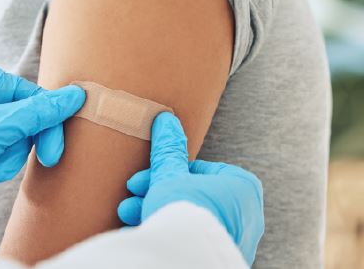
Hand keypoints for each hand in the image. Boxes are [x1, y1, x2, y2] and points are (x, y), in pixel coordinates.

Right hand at [117, 113, 264, 266]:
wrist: (185, 259)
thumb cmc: (183, 212)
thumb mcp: (169, 175)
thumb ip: (169, 150)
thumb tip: (166, 120)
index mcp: (243, 187)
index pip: (199, 169)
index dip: (165, 171)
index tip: (142, 177)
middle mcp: (247, 215)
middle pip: (191, 195)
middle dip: (156, 194)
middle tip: (132, 196)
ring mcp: (236, 241)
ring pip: (190, 219)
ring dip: (156, 212)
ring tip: (128, 215)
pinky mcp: (220, 260)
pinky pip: (192, 239)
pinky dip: (169, 233)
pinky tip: (144, 230)